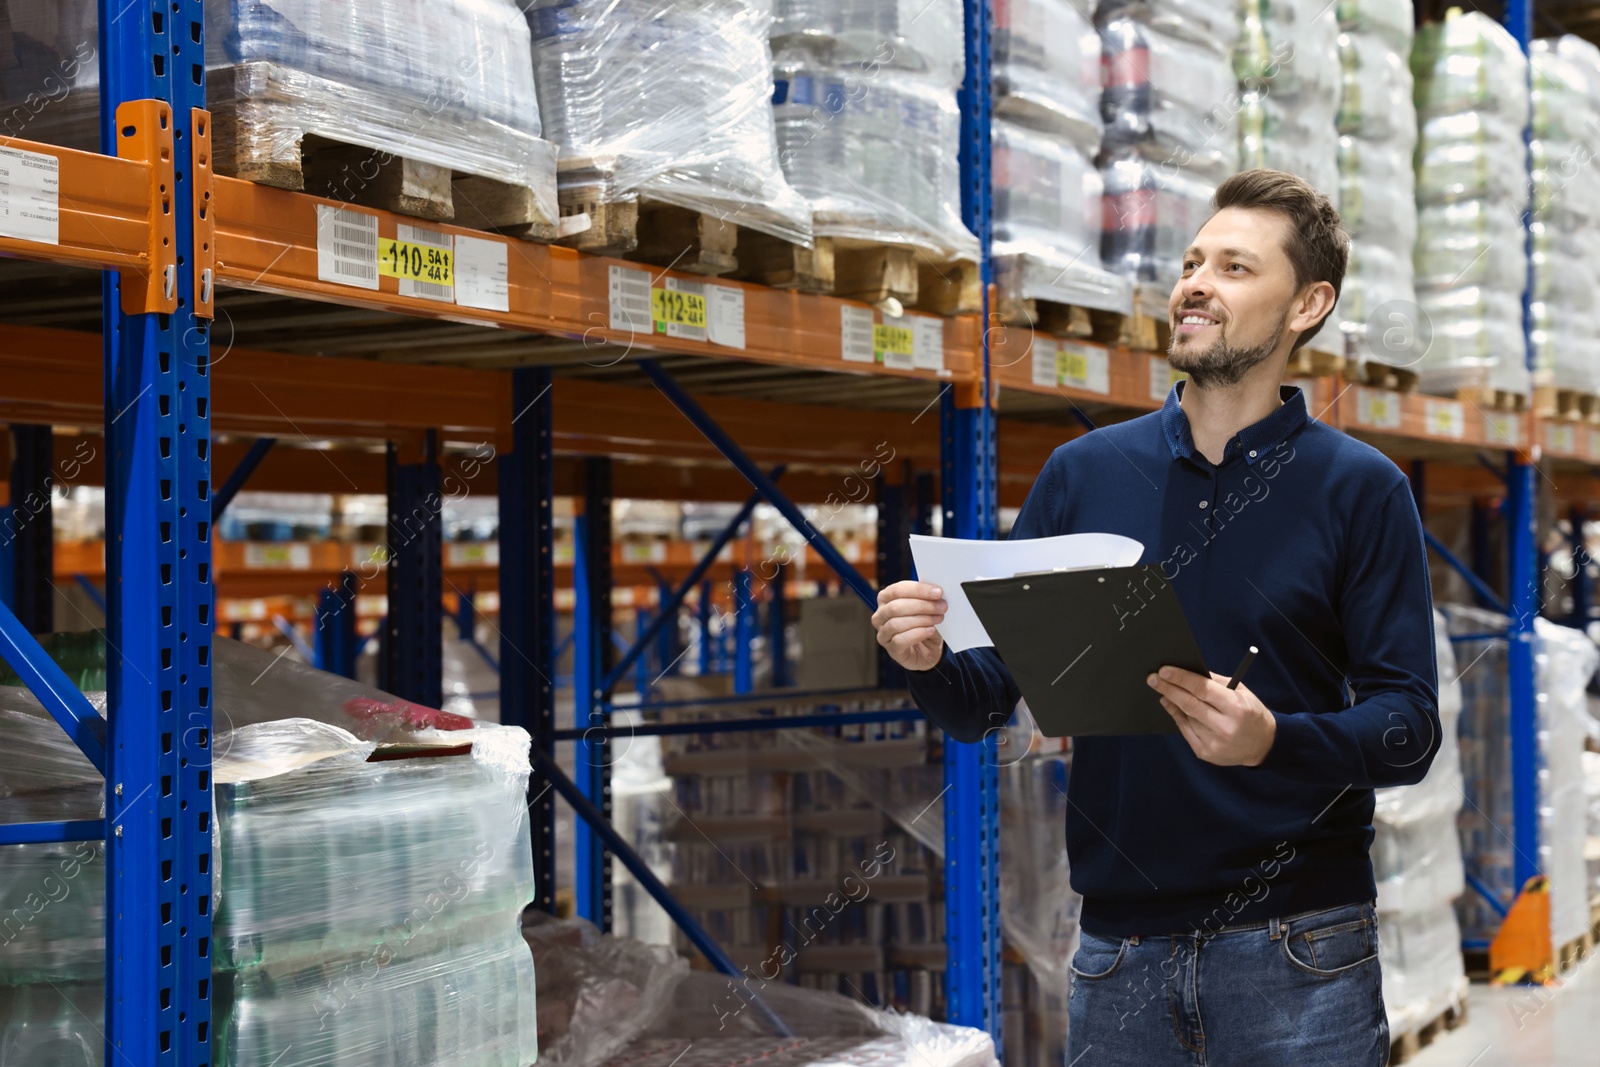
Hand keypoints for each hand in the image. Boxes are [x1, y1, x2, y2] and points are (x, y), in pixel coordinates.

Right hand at [872, 580, 946, 670]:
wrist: (928, 650)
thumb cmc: (924, 624)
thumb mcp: (927, 608)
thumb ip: (928, 598)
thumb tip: (936, 593)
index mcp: (885, 598)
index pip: (897, 590)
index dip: (918, 590)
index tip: (938, 592)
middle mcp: (880, 615)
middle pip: (896, 607)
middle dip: (922, 605)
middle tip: (942, 606)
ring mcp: (883, 634)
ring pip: (896, 624)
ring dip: (921, 620)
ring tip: (938, 619)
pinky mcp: (891, 649)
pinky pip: (900, 640)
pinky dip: (918, 634)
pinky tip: (930, 630)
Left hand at [1147, 666, 1275, 766]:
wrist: (1263, 745)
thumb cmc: (1250, 713)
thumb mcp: (1241, 692)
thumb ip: (1215, 682)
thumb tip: (1187, 671)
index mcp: (1236, 707)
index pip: (1202, 689)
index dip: (1181, 679)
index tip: (1164, 670)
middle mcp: (1225, 727)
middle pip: (1189, 704)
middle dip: (1168, 689)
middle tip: (1152, 678)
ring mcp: (1214, 742)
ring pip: (1186, 717)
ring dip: (1172, 702)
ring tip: (1163, 691)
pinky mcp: (1206, 753)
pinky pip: (1185, 731)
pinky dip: (1177, 716)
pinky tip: (1171, 706)